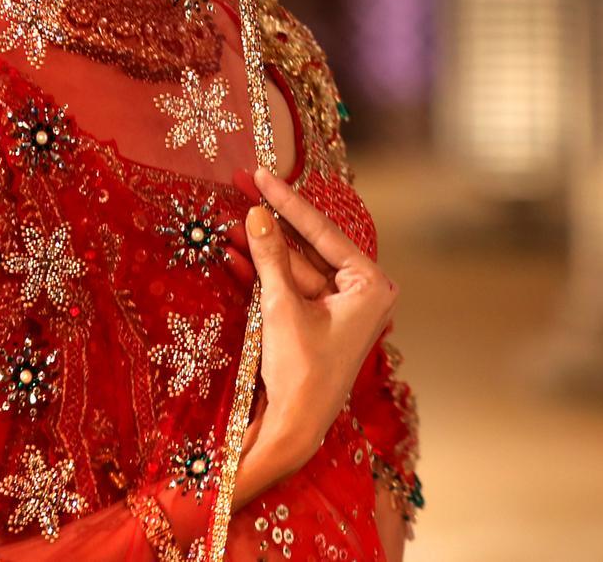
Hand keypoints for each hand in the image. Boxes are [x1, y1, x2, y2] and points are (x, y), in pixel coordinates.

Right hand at [231, 166, 397, 488]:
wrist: (293, 428)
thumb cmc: (301, 372)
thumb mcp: (282, 307)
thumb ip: (271, 256)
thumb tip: (257, 213)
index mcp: (371, 285)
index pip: (324, 232)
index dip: (289, 202)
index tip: (263, 174)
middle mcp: (363, 293)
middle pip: (310, 247)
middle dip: (274, 224)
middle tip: (245, 186)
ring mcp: (342, 307)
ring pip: (296, 267)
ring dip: (263, 249)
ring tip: (231, 221)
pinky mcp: (320, 321)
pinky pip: (291, 288)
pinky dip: (264, 275)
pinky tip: (236, 253)